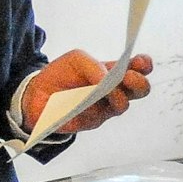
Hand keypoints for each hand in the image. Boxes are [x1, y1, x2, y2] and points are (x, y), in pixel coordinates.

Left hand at [25, 50, 154, 133]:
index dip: (144, 64)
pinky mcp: (92, 121)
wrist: (38, 94)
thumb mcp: (76, 60)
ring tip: (103, 90)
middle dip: (138, 83)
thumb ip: (93, 65)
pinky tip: (80, 102)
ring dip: (115, 95)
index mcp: (114, 72)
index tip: (141, 62)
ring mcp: (106, 107)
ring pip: (122, 105)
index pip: (138, 68)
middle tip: (126, 78)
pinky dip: (90, 106)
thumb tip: (105, 80)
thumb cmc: (62, 74)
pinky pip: (98, 115)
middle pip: (141, 90)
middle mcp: (115, 90)